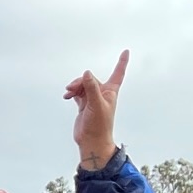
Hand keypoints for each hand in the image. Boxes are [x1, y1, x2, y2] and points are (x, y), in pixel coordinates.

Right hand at [65, 50, 128, 167]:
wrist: (91, 141)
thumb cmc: (99, 125)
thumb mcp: (96, 104)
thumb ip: (91, 88)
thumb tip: (86, 74)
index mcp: (110, 92)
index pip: (118, 73)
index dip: (122, 62)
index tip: (125, 51)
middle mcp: (102, 94)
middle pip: (91, 79)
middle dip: (80, 81)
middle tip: (71, 88)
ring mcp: (93, 99)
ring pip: (83, 86)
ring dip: (74, 87)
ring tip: (68, 93)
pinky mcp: (84, 105)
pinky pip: (77, 94)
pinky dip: (72, 93)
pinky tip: (67, 96)